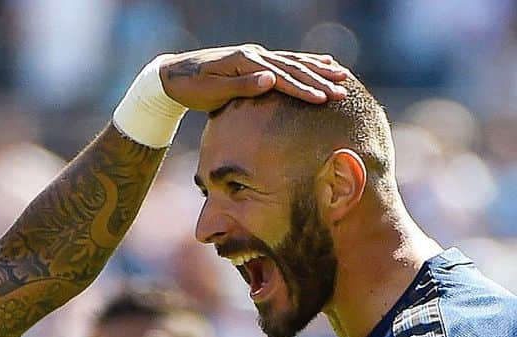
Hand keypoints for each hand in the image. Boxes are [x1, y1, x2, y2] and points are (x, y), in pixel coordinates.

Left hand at [160, 44, 348, 112]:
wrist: (175, 75)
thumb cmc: (193, 88)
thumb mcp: (214, 91)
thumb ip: (243, 86)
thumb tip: (271, 80)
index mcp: (247, 62)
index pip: (282, 77)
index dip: (304, 88)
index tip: (323, 99)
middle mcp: (256, 55)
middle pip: (294, 67)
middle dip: (320, 80)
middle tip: (342, 92)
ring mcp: (257, 56)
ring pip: (294, 61)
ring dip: (319, 69)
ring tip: (342, 76)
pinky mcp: (255, 60)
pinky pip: (286, 60)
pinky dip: (306, 61)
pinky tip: (322, 63)